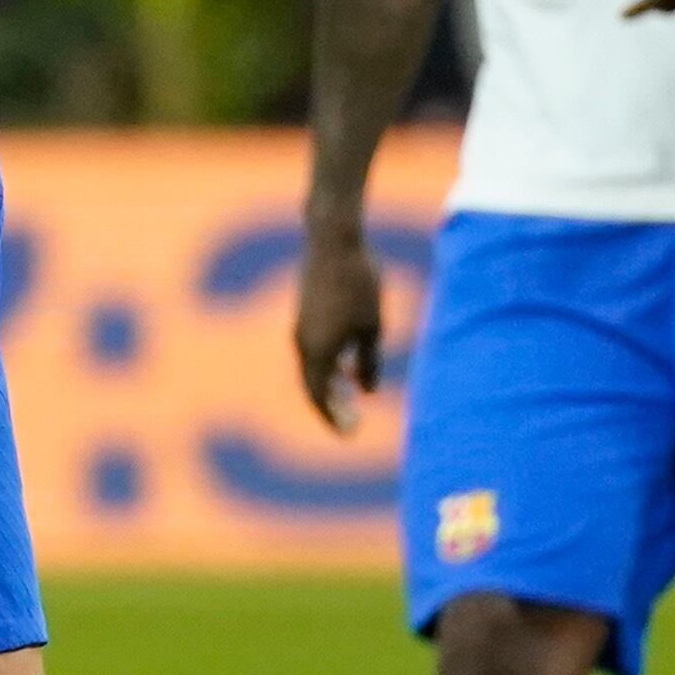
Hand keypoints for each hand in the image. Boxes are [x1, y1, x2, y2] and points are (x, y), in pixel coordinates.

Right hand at [294, 220, 381, 435]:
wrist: (333, 241)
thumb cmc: (358, 283)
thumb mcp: (373, 327)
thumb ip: (369, 361)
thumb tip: (367, 391)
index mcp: (317, 351)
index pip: (319, 397)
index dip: (334, 418)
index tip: (352, 434)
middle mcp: (302, 343)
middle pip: (313, 386)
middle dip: (332, 407)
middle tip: (353, 424)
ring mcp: (300, 328)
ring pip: (312, 368)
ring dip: (330, 385)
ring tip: (353, 394)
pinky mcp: (304, 314)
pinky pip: (313, 350)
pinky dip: (328, 365)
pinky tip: (348, 362)